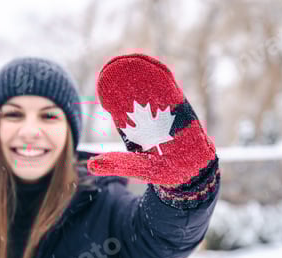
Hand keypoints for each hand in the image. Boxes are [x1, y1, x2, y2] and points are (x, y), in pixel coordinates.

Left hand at [87, 54, 215, 184]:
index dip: (110, 95)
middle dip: (124, 78)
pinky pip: (171, 90)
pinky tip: (155, 68)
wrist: (191, 172)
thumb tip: (90, 165)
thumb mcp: (138, 168)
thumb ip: (117, 164)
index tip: (102, 82)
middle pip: (134, 92)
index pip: (119, 106)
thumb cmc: (164, 170)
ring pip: (152, 87)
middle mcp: (148, 116)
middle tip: (112, 66)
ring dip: (143, 73)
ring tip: (132, 60)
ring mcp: (165, 110)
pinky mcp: (181, 108)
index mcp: (134, 128)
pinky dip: (163, 78)